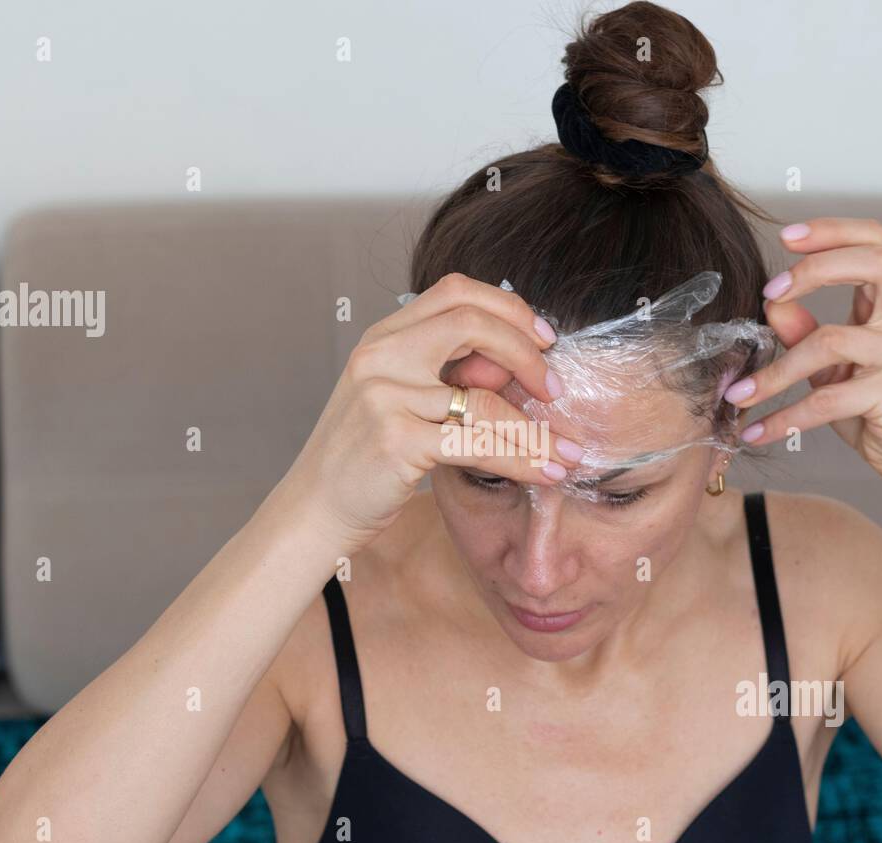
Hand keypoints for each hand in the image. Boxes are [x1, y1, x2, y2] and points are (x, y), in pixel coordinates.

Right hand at [279, 273, 583, 553]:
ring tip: (569, 450)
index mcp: (383, 337)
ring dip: (538, 428)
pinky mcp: (396, 441)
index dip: (509, 308)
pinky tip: (545, 472)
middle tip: (556, 389)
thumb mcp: (396, 399)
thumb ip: (445, 374)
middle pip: (472, 323)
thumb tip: (514, 364)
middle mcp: (381, 357)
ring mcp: (385, 397)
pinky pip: (478, 445)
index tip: (544, 338)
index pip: (455, 292)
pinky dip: (522, 460)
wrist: (313, 510)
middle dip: (527, 353)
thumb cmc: (362, 458)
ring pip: (485, 399)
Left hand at [723, 217, 881, 499]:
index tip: (786, 237)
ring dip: (776, 371)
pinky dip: (785, 417)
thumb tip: (773, 304)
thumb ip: (808, 333)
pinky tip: (756, 431)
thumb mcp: (838, 369)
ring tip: (739, 394)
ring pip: (831, 340)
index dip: (833, 231)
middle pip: (872, 263)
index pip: (876, 243)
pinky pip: (827, 398)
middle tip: (768, 293)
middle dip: (814, 270)